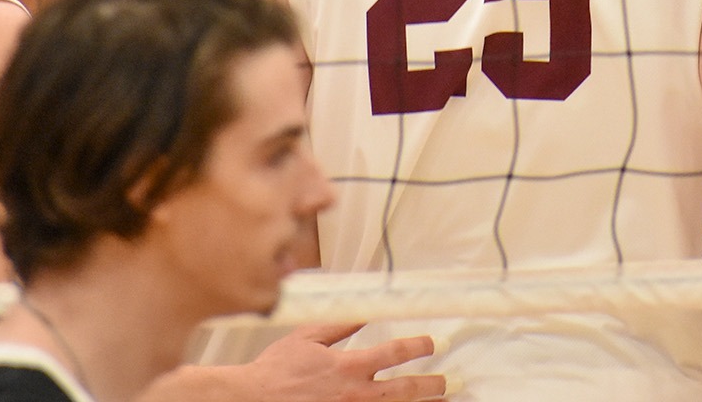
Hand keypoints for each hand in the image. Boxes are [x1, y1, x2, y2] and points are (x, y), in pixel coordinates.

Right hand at [250, 324, 444, 400]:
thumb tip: (363, 309)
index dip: (419, 346)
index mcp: (348, 366)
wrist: (252, 399)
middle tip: (449, 381)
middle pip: (405, 390)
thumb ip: (339, 323)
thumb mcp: (307, 337)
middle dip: (432, 385)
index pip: (395, 353)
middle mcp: (355, 393)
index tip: (432, 343)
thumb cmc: (275, 371)